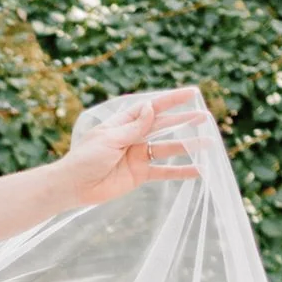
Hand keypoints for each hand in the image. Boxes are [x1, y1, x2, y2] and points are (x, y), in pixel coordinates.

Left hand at [65, 89, 207, 207]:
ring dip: (187, 146)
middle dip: (183, 121)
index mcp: (123, 124)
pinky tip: (197, 171)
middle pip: (163, 126)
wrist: (73, 187)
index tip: (192, 94)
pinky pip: (163, 171)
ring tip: (208, 143)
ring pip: (167, 148)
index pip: (151, 108)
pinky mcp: (139, 174)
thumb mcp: (110, 140)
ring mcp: (137, 156)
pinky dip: (180, 171)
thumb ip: (134, 128)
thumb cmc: (85, 159)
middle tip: (204, 117)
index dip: (171, 100)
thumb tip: (151, 108)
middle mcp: (133, 137)